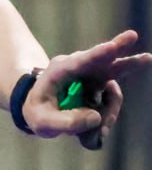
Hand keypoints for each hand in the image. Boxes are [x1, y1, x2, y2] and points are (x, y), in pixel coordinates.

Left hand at [23, 29, 151, 144]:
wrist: (39, 108)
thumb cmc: (37, 110)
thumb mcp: (42, 121)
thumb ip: (65, 122)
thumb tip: (96, 118)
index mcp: (60, 70)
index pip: (80, 61)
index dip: (97, 55)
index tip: (111, 47)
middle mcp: (80, 68)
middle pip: (105, 58)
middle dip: (120, 48)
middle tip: (132, 35)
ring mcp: (93, 75)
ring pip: (113, 91)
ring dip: (109, 114)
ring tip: (98, 134)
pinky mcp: (102, 86)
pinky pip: (112, 103)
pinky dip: (106, 119)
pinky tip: (96, 133)